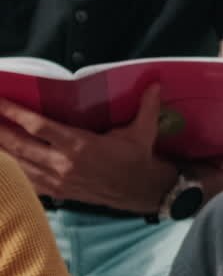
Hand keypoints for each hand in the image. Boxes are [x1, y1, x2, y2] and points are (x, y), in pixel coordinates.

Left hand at [0, 86, 175, 210]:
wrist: (141, 192)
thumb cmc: (138, 158)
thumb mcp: (143, 131)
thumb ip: (146, 106)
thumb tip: (155, 82)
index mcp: (80, 145)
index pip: (39, 126)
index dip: (15, 113)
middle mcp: (64, 163)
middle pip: (20, 145)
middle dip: (0, 130)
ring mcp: (59, 181)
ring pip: (20, 165)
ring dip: (1, 150)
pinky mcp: (59, 193)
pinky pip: (28, 183)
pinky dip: (13, 173)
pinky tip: (4, 164)